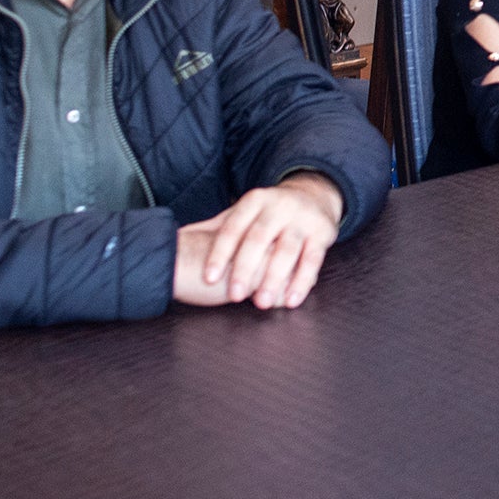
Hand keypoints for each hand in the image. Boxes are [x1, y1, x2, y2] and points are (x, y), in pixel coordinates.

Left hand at [173, 172, 343, 310]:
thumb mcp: (244, 212)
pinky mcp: (323, 233)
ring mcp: (302, 219)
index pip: (233, 227)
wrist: (315, 195)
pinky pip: (313, 259)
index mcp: (254, 200)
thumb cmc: (269, 214)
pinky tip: (291, 300)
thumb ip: (216, 227)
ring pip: (287, 250)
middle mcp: (279, 206)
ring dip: (274, 278)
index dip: (220, 253)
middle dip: (246, 269)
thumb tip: (175, 240)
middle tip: (235, 296)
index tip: (209, 278)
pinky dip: (302, 281)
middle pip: (259, 238)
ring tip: (262, 303)